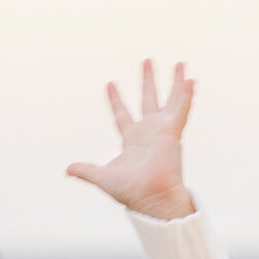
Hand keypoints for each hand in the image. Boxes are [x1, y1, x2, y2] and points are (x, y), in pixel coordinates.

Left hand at [68, 60, 194, 222]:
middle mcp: (148, 133)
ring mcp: (162, 131)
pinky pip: (181, 109)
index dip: (116, 100)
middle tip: (146, 61)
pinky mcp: (173, 132)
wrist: (150, 198)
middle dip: (147, 81)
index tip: (109, 83)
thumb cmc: (130, 192)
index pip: (122, 114)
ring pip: (170, 100)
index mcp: (131, 141)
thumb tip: (68, 169)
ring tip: (179, 63)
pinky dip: (186, 95)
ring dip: (175, 82)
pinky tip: (191, 79)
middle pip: (148, 100)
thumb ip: (86, 171)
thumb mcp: (102, 177)